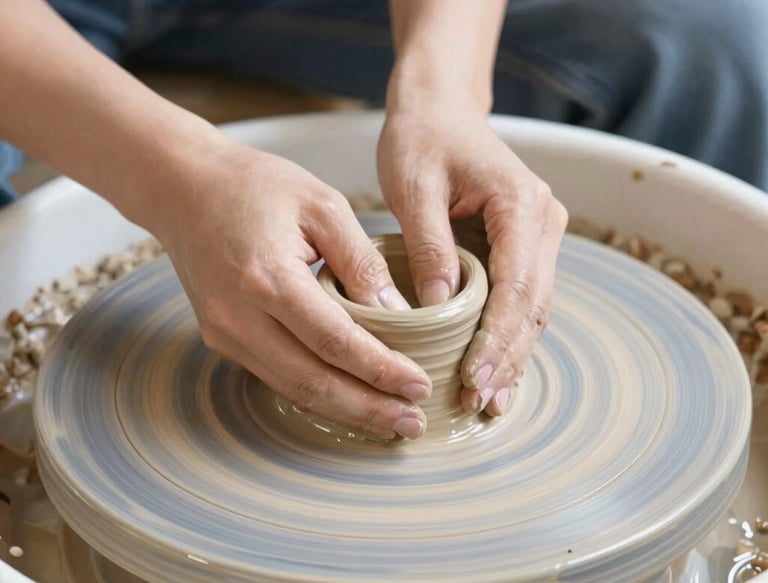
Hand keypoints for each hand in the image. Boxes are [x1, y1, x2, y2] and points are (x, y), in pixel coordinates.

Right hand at [149, 140, 430, 438]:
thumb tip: (402, 315)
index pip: (336, 342)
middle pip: (313, 383)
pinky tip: (351, 399)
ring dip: (346, 411)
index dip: (381, 371)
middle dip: (368, 409)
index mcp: (268, 278)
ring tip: (391, 420)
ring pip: (294, 390)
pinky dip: (318, 394)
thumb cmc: (256, 186)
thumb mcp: (323, 206)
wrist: (184, 188)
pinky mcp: (222, 339)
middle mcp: (240, 317)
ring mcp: (225, 334)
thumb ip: (362, 263)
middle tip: (413, 425)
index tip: (419, 385)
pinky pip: (276, 378)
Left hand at [377, 110, 567, 416]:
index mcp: (520, 203)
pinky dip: (508, 337)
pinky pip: (521, 300)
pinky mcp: (523, 247)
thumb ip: (430, 246)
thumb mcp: (414, 188)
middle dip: (507, 356)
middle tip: (478, 402)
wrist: (440, 112)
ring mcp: (538, 235)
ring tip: (489, 402)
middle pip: (532, 304)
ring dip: (512, 355)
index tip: (474, 378)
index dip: (497, 337)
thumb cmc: (422, 141)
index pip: (516, 284)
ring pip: (533, 309)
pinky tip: (495, 373)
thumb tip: (439, 309)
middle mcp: (542, 221)